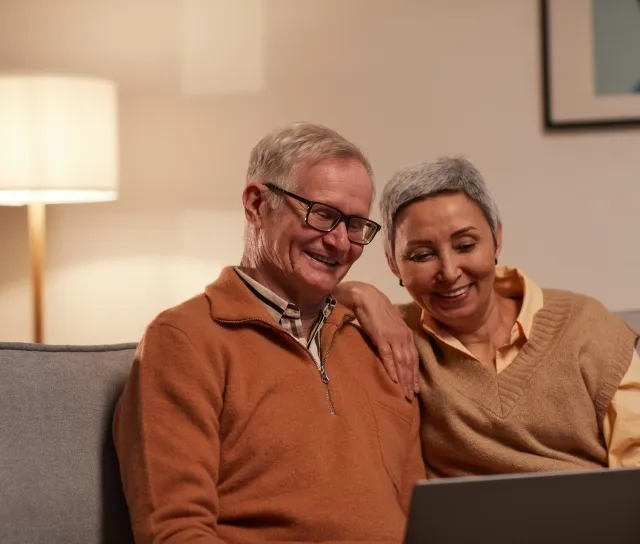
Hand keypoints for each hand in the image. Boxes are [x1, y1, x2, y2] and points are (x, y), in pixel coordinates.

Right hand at [334, 281, 419, 398]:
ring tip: (404, 393)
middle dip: (411, 381)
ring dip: (404, 379)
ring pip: (401, 362)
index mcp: (406, 334)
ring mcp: (392, 337)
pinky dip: (392, 368)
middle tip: (411, 397)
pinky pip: (388, 356)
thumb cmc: (376, 311)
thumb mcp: (389, 326)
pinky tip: (394, 379)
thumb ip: (394, 337)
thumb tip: (395, 351)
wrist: (366, 296)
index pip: (413, 358)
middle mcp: (403, 337)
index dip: (415, 374)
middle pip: (410, 363)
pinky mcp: (381, 337)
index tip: (415, 389)